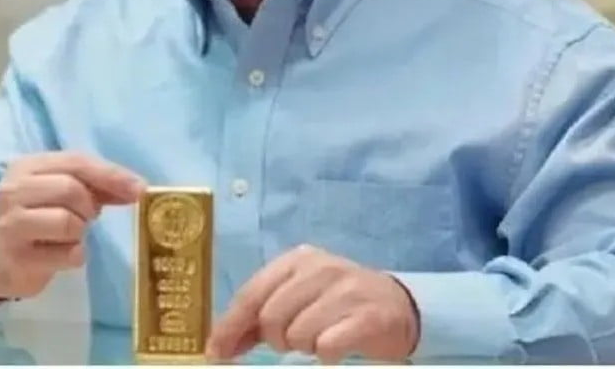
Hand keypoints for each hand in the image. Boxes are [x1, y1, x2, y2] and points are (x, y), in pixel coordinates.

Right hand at [0, 151, 145, 299]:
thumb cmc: (33, 218)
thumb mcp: (57, 192)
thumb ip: (94, 185)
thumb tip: (136, 189)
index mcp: (26, 167)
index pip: (75, 161)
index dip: (111, 175)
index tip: (140, 190)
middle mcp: (13, 191)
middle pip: (71, 189)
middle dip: (89, 207)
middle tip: (86, 218)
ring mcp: (11, 225)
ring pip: (68, 222)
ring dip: (80, 232)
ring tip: (70, 235)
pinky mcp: (18, 258)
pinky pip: (68, 254)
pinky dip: (76, 255)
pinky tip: (61, 254)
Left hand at [206, 244, 418, 363]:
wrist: (398, 306)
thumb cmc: (337, 303)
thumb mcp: (297, 298)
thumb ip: (259, 317)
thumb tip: (219, 344)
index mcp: (297, 260)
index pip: (251, 294)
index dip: (229, 326)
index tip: (216, 353)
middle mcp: (320, 269)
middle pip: (271, 318)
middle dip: (276, 339)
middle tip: (293, 341)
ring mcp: (346, 290)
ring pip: (297, 335)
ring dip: (304, 346)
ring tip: (319, 338)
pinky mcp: (368, 317)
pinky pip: (327, 347)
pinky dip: (327, 354)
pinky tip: (335, 347)